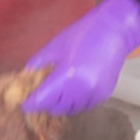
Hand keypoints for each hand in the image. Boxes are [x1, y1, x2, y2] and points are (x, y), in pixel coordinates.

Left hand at [21, 0, 139, 115]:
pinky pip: (83, 106)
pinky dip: (75, 101)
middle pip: (55, 108)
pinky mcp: (102, 95)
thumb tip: (27, 77)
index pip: (42, 100)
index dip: (31, 102)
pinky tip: (73, 87)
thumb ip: (38, 65)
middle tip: (41, 93)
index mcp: (68, 76)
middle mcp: (82, 89)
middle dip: (45, 102)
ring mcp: (94, 93)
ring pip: (69, 110)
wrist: (113, 30)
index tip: (25, 102)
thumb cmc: (87, 33)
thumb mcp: (55, 47)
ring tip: (58, 88)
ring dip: (61, 103)